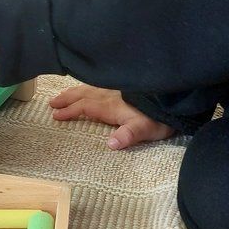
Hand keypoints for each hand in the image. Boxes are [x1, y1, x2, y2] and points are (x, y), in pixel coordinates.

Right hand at [49, 85, 174, 149]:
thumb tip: (110, 144)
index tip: (55, 115)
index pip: (85, 107)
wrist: (176, 98)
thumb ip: (128, 135)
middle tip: (52, 103)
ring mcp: (117, 89)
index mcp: (111, 106)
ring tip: (63, 94)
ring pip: (90, 88)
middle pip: (84, 95)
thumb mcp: (146, 129)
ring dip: (75, 92)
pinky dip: (89, 86)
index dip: (70, 111)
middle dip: (67, 99)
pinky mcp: (125, 86)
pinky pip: (100, 84)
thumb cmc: (160, 117)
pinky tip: (90, 87)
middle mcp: (111, 95)